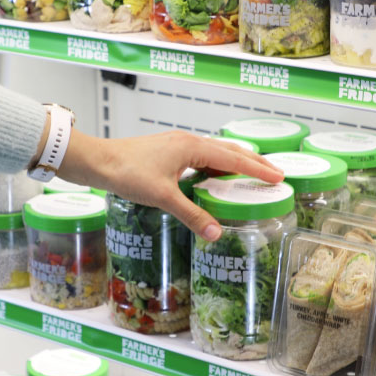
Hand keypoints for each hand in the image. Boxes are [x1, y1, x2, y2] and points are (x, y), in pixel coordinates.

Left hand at [55, 129, 282, 241]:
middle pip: (230, 151)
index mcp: (192, 147)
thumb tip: (217, 233)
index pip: (235, 159)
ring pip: (215, 152)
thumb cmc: (126, 172)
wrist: (97, 161)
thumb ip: (192, 215)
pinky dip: (216, 166)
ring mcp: (177, 145)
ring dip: (235, 163)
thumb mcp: (163, 197)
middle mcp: (188, 141)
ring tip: (251, 176)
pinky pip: (201, 157)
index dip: (258, 169)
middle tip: (274, 174)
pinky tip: (215, 178)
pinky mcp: (168, 152)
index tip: (279, 177)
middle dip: (253, 162)